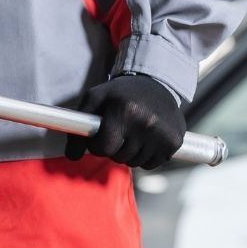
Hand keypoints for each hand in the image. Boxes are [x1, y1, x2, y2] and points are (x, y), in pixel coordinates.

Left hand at [65, 75, 186, 170]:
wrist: (157, 83)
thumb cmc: (121, 93)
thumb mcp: (96, 98)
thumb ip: (78, 127)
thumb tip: (72, 156)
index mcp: (125, 110)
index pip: (103, 148)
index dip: (98, 144)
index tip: (103, 134)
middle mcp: (146, 123)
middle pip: (118, 157)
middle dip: (114, 148)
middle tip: (120, 129)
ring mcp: (162, 134)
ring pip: (134, 163)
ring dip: (129, 152)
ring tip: (134, 131)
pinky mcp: (174, 142)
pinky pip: (150, 164)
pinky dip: (145, 156)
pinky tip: (146, 138)